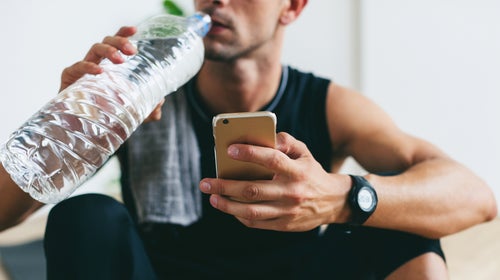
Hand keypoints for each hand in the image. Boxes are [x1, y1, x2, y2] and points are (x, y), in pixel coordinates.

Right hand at [59, 26, 164, 121]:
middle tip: (133, 51)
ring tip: (121, 60)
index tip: (135, 30)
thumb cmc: (106, 115)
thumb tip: (159, 105)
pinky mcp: (69, 80)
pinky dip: (88, 67)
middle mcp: (96, 63)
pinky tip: (99, 71)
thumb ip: (149, 109)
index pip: (116, 44)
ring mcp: (82, 70)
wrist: (84, 132)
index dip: (124, 33)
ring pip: (94, 49)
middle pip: (107, 41)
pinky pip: (76, 67)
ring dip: (109, 51)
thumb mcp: (133, 113)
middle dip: (120, 41)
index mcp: (109, 66)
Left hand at [199, 132, 351, 231]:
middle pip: (253, 190)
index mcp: (297, 171)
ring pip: (251, 210)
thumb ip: (285, 141)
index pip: (272, 159)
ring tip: (212, 197)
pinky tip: (229, 208)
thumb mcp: (304, 152)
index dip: (250, 153)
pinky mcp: (284, 225)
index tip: (229, 150)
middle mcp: (291, 192)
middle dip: (225, 186)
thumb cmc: (311, 172)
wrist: (333, 202)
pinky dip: (239, 216)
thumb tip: (265, 138)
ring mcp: (287, 211)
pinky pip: (257, 223)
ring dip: (227, 205)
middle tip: (205, 182)